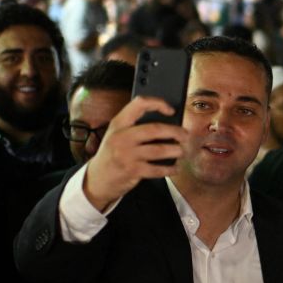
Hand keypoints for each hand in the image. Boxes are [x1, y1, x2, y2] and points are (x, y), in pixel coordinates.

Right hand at [82, 96, 188, 210]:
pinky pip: (157, 169)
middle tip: (185, 135)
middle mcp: (121, 137)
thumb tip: (168, 124)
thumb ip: (135, 127)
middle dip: (175, 132)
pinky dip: (170, 169)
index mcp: (118, 124)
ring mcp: (126, 154)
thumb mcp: (117, 135)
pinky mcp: (132, 171)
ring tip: (182, 151)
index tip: (171, 110)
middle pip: (154, 129)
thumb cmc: (112, 154)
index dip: (158, 103)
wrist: (97, 178)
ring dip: (176, 151)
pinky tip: (175, 168)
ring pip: (159, 150)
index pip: (139, 104)